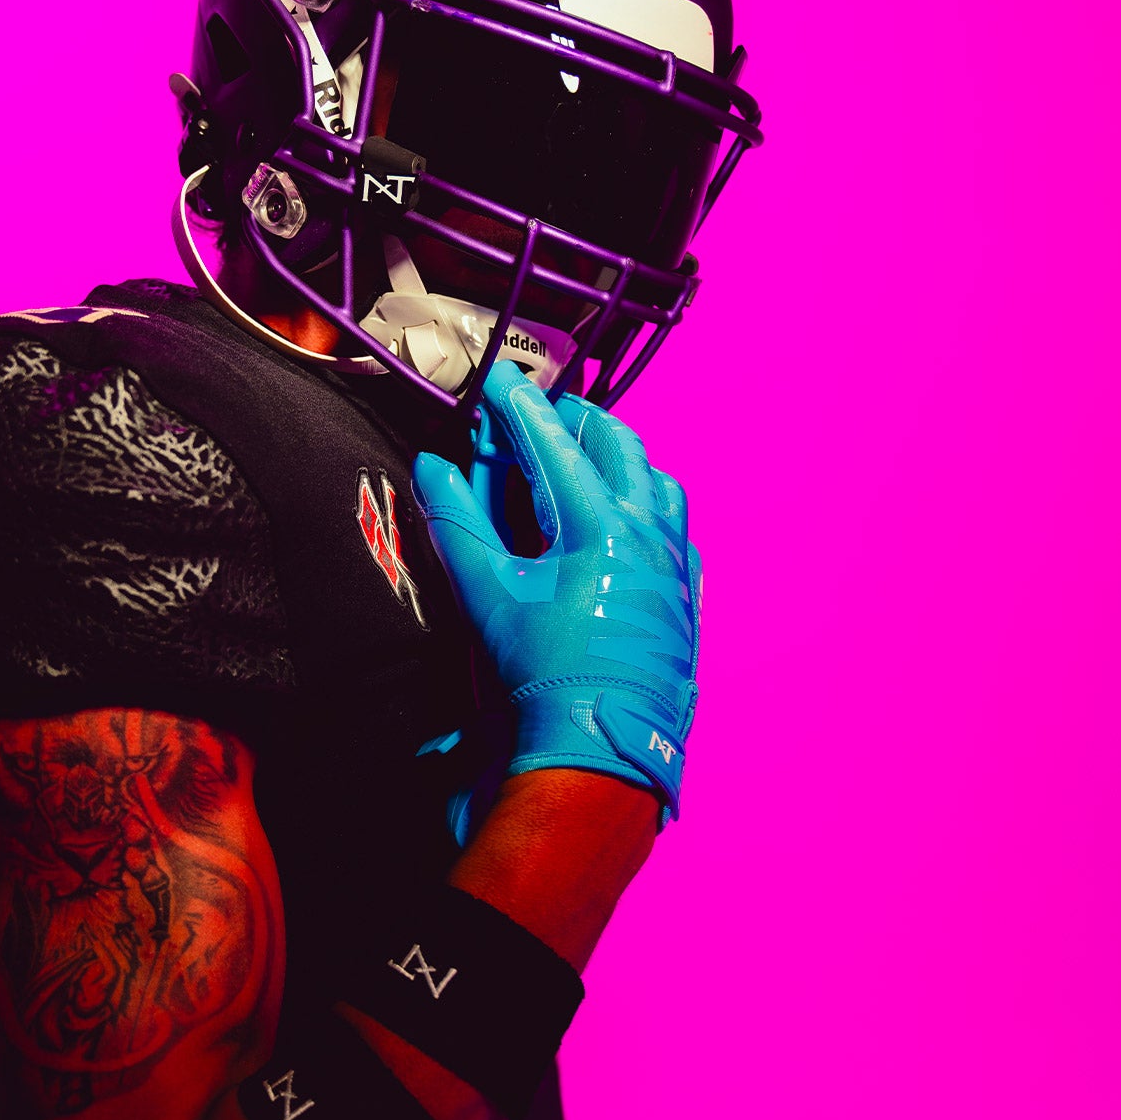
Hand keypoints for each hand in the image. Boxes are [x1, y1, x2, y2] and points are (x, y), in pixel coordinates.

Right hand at [411, 361, 699, 821]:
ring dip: (619, 458)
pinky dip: (646, 504)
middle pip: (616, 446)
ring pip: (656, 482)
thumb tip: (435, 468)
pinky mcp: (685, 593)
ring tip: (583, 457)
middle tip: (539, 413)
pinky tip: (625, 517)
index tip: (500, 378)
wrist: (600, 741)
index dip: (520, 407)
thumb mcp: (487, 593)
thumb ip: (458, 523)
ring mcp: (674, 562)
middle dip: (575, 421)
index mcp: (597, 524)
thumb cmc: (543, 670)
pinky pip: (675, 527)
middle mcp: (646, 532)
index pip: (553, 443)